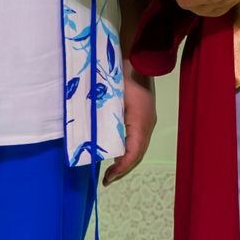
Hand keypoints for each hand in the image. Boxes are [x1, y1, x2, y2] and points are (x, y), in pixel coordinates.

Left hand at [101, 70, 156, 185]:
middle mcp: (148, 124)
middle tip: (107, 179)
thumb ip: (102, 119)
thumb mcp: (109, 98)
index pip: (133, 152)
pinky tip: (117, 152)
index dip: (121, 168)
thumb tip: (90, 139)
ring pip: (139, 148)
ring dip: (126, 160)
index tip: (108, 178)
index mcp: (140, 122)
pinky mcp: (145, 118)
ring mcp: (149, 121)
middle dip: (123, 168)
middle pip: (138, 154)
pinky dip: (128, 149)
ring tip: (112, 170)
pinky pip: (138, 139)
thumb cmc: (122, 76)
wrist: (139, 60)